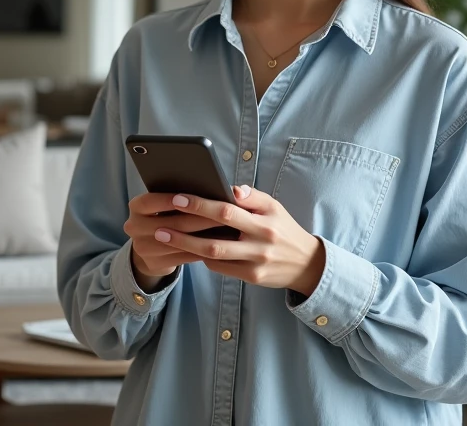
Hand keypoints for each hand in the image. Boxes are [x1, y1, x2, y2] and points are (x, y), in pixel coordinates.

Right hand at [124, 192, 223, 289]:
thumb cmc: (166, 217)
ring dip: (205, 235)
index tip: (195, 195)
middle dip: (201, 217)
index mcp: (136, 207)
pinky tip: (220, 244)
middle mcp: (134, 227)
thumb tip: (214, 188)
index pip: (151, 201)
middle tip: (226, 213)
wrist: (150, 249)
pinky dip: (203, 250)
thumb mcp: (164, 205)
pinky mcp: (154, 263)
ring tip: (227, 229)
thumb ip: (181, 196)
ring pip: (179, 241)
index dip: (170, 199)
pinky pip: (183, 257)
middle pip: (170, 223)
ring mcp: (142, 248)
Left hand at [153, 185, 325, 295]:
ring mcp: (254, 264)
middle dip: (184, 231)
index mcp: (264, 222)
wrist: (306, 264)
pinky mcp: (251, 278)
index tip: (178, 198)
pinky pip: (221, 268)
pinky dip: (204, 258)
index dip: (200, 205)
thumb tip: (230, 189)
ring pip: (214, 257)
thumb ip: (252, 196)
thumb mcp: (274, 207)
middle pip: (216, 239)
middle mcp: (259, 245)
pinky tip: (188, 248)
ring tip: (165, 237)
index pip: (227, 212)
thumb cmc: (284, 229)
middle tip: (160, 225)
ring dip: (187, 247)